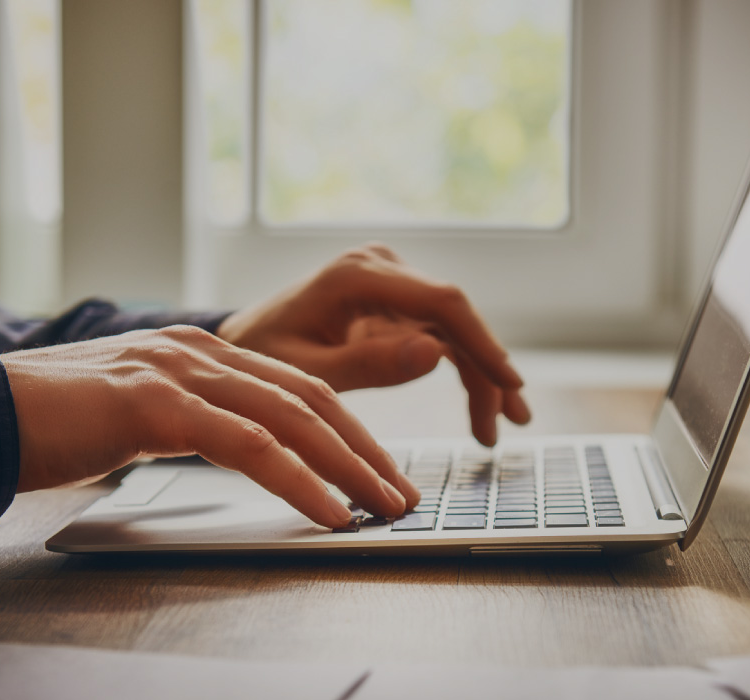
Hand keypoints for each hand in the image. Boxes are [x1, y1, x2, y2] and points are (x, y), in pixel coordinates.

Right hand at [1, 326, 418, 527]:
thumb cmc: (54, 423)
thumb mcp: (139, 413)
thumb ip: (193, 419)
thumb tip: (243, 452)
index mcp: (201, 351)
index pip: (299, 387)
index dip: (350, 431)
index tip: (383, 470)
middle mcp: (200, 351)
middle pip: (312, 398)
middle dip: (366, 450)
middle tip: (403, 493)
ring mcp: (179, 371)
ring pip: (292, 417)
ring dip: (349, 467)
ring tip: (384, 506)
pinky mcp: (156, 404)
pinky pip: (248, 444)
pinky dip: (298, 480)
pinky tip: (328, 510)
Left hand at [216, 244, 530, 444]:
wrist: (240, 343)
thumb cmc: (261, 358)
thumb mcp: (307, 373)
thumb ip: (368, 365)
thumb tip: (436, 354)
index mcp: (357, 276)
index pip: (442, 303)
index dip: (482, 343)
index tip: (509, 383)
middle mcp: (381, 268)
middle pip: (455, 317)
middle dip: (487, 370)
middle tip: (508, 423)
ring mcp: (390, 283)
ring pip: (454, 329)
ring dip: (480, 376)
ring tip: (493, 430)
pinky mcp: (394, 302)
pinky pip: (439, 335)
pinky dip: (460, 371)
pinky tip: (479, 409)